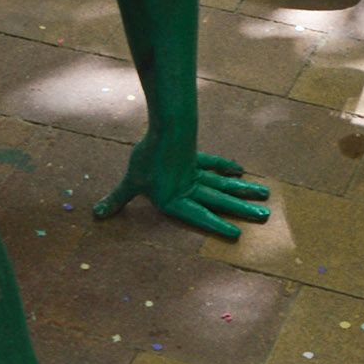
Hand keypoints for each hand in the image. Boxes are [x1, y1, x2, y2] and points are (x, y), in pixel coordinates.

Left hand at [93, 139, 269, 238]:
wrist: (167, 129)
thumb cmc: (147, 159)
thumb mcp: (131, 182)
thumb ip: (118, 199)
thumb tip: (98, 214)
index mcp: (177, 199)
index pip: (200, 216)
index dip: (217, 226)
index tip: (238, 234)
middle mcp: (191, 188)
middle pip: (220, 200)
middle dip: (242, 209)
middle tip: (266, 216)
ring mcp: (197, 171)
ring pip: (224, 184)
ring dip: (243, 191)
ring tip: (265, 196)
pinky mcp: (196, 156)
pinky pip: (214, 165)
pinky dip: (226, 167)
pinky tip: (240, 171)